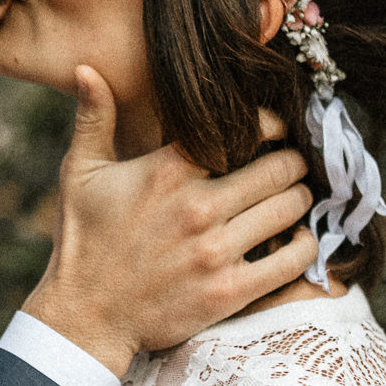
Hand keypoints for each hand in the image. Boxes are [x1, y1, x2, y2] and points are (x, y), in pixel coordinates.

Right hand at [23, 66, 317, 376]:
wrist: (84, 317)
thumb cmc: (82, 242)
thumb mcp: (79, 174)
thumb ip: (93, 118)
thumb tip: (86, 69)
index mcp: (167, 172)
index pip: (243, 129)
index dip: (270, 124)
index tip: (273, 129)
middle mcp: (197, 208)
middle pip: (279, 168)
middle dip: (292, 162)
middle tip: (291, 165)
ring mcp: (216, 251)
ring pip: (290, 208)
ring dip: (300, 199)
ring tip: (293, 198)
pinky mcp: (229, 291)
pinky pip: (292, 261)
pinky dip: (305, 246)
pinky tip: (298, 240)